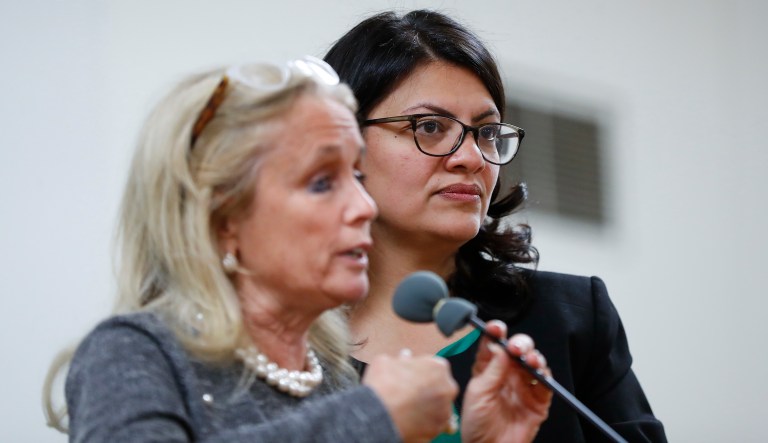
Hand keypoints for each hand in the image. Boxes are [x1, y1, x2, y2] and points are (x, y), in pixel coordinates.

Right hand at [363, 349, 457, 441]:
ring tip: (407, 408)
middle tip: (409, 393)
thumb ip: (401, 359)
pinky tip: (410, 420)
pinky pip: (433, 423)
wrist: (380, 414)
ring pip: (437, 406)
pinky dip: (424, 422)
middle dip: (427, 389)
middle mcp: (448, 387)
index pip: (433, 367)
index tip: (410, 377)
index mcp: (438, 366)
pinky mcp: (439, 427)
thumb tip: (405, 356)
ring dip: (426, 406)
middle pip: (439, 387)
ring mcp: (445, 409)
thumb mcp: (386, 362)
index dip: (420, 372)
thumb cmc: (383, 384)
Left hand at [461, 321, 551, 442]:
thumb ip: (491, 370)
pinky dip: (545, 375)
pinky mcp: (537, 401)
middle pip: (518, 349)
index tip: (497, 327)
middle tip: (516, 348)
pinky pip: (546, 384)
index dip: (496, 332)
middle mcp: (507, 374)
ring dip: (534, 356)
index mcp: (488, 369)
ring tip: (530, 359)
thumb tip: (501, 347)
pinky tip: (539, 372)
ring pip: (534, 362)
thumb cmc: (476, 425)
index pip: (494, 344)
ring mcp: (523, 386)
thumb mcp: (478, 394)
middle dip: (520, 343)